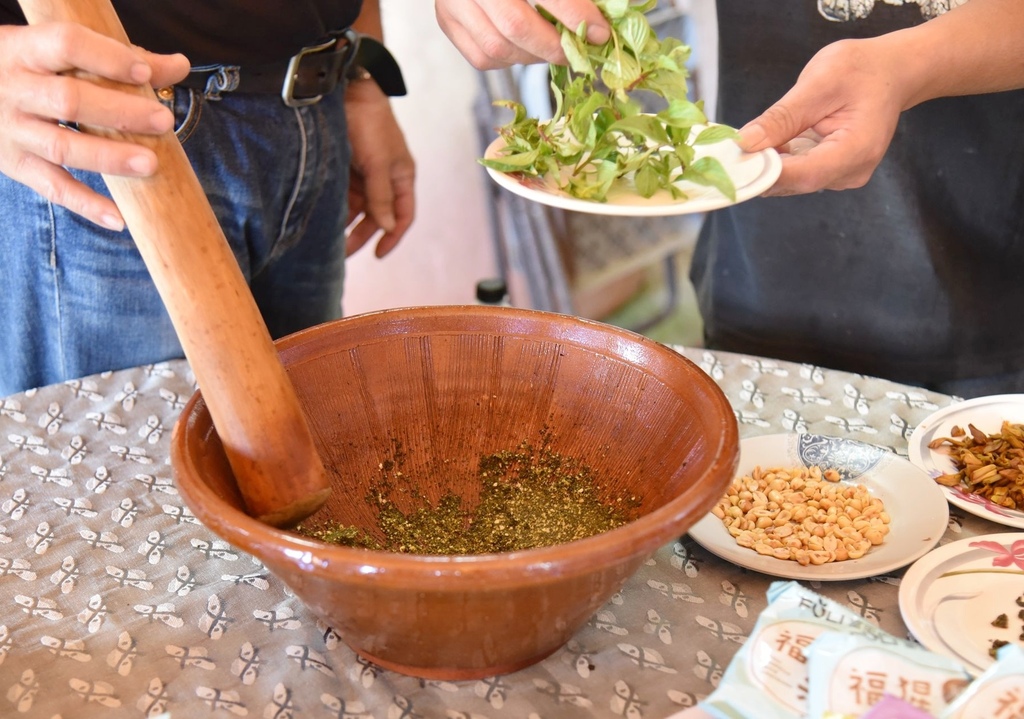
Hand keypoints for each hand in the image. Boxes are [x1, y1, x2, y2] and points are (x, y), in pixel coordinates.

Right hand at [0, 22, 189, 229]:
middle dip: (120, 112)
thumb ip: (116, 58)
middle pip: (69, 100)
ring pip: (62, 147)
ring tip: (150, 163)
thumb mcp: (55, 53)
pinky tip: (119, 218)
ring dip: (109, 158)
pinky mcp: (15, 164)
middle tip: (163, 121)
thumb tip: (178, 66)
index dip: (107, 58)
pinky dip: (86, 205)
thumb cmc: (28, 69)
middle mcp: (15, 89)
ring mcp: (13, 130)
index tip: (145, 73)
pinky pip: (52, 188)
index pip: (66, 45)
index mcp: (26, 50)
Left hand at [343, 78, 414, 258]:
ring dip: (346, 223)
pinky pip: (342, 194)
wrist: (348, 90)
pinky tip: (323, 219)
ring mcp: (365, 172)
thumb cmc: (370, 124)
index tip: (378, 255)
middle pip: (377, 215)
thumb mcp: (378, 164)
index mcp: (402, 176)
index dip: (392, 236)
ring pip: (357, 207)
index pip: (403, 215)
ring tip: (329, 240)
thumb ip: (381, 197)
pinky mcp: (345, 166)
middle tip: (342, 253)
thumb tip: (388, 226)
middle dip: (362, 235)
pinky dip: (335, 207)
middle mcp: (385, 177)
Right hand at [434, 0, 609, 68]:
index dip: (574, 14)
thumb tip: (599, 24)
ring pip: (497, 48)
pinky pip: (482, 57)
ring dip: (533, 57)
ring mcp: (451, 2)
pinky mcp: (446, 22)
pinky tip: (525, 49)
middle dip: (553, 46)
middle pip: (514, 25)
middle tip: (578, 51)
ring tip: (553, 49)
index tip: (600, 32)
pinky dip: (510, 60)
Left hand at [736, 37, 906, 196]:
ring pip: (792, 180)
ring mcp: (842, 176)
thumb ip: (783, 116)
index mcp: (857, 150)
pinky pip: (797, 173)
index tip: (736, 162)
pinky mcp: (832, 172)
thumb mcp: (819, 83)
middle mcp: (851, 172)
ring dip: (768, 164)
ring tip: (749, 143)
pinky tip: (767, 144)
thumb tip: (746, 142)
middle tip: (730, 152)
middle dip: (761, 168)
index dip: (767, 173)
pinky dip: (778, 160)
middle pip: (795, 182)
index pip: (804, 175)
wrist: (891, 73)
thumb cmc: (862, 70)